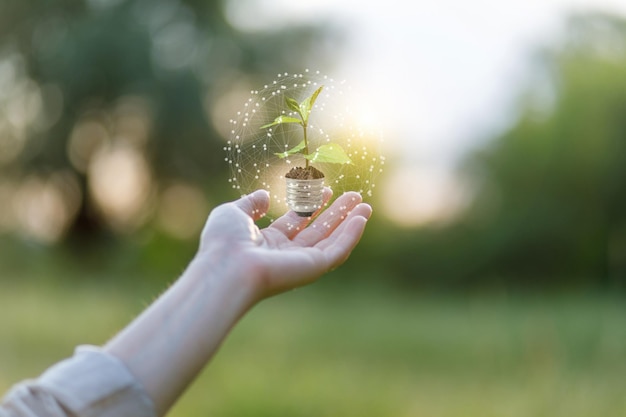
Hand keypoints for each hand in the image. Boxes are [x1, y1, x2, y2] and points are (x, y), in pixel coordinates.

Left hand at [197, 188, 371, 299]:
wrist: (226, 268)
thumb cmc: (223, 242)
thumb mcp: (232, 213)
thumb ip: (250, 203)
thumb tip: (265, 195)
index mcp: (267, 243)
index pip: (295, 222)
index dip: (311, 205)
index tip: (324, 190)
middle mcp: (286, 254)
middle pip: (318, 230)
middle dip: (336, 213)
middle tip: (354, 196)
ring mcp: (300, 262)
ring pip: (331, 240)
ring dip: (349, 222)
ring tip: (365, 205)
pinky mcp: (312, 268)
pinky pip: (337, 250)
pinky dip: (351, 235)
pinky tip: (361, 219)